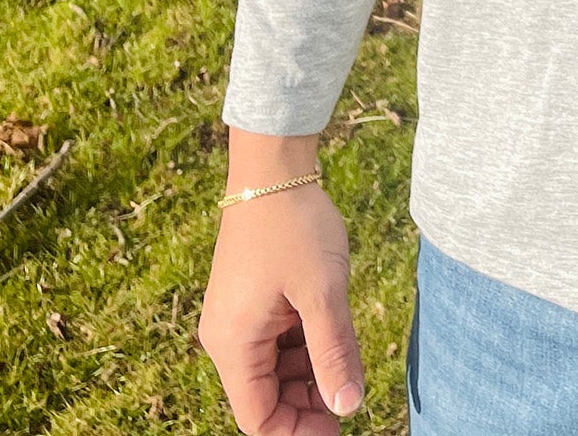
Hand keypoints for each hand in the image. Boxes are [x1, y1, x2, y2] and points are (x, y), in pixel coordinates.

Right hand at [199, 133, 364, 434]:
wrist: (274, 167)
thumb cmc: (296, 226)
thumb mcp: (323, 292)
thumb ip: (334, 353)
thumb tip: (349, 407)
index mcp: (232, 344)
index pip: (258, 417)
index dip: (299, 430)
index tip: (341, 421)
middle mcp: (226, 337)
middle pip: (264, 396)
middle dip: (307, 401)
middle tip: (351, 391)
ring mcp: (237, 316)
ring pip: (273, 368)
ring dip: (308, 371)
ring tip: (347, 356)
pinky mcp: (250, 299)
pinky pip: (275, 340)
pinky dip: (303, 344)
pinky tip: (332, 330)